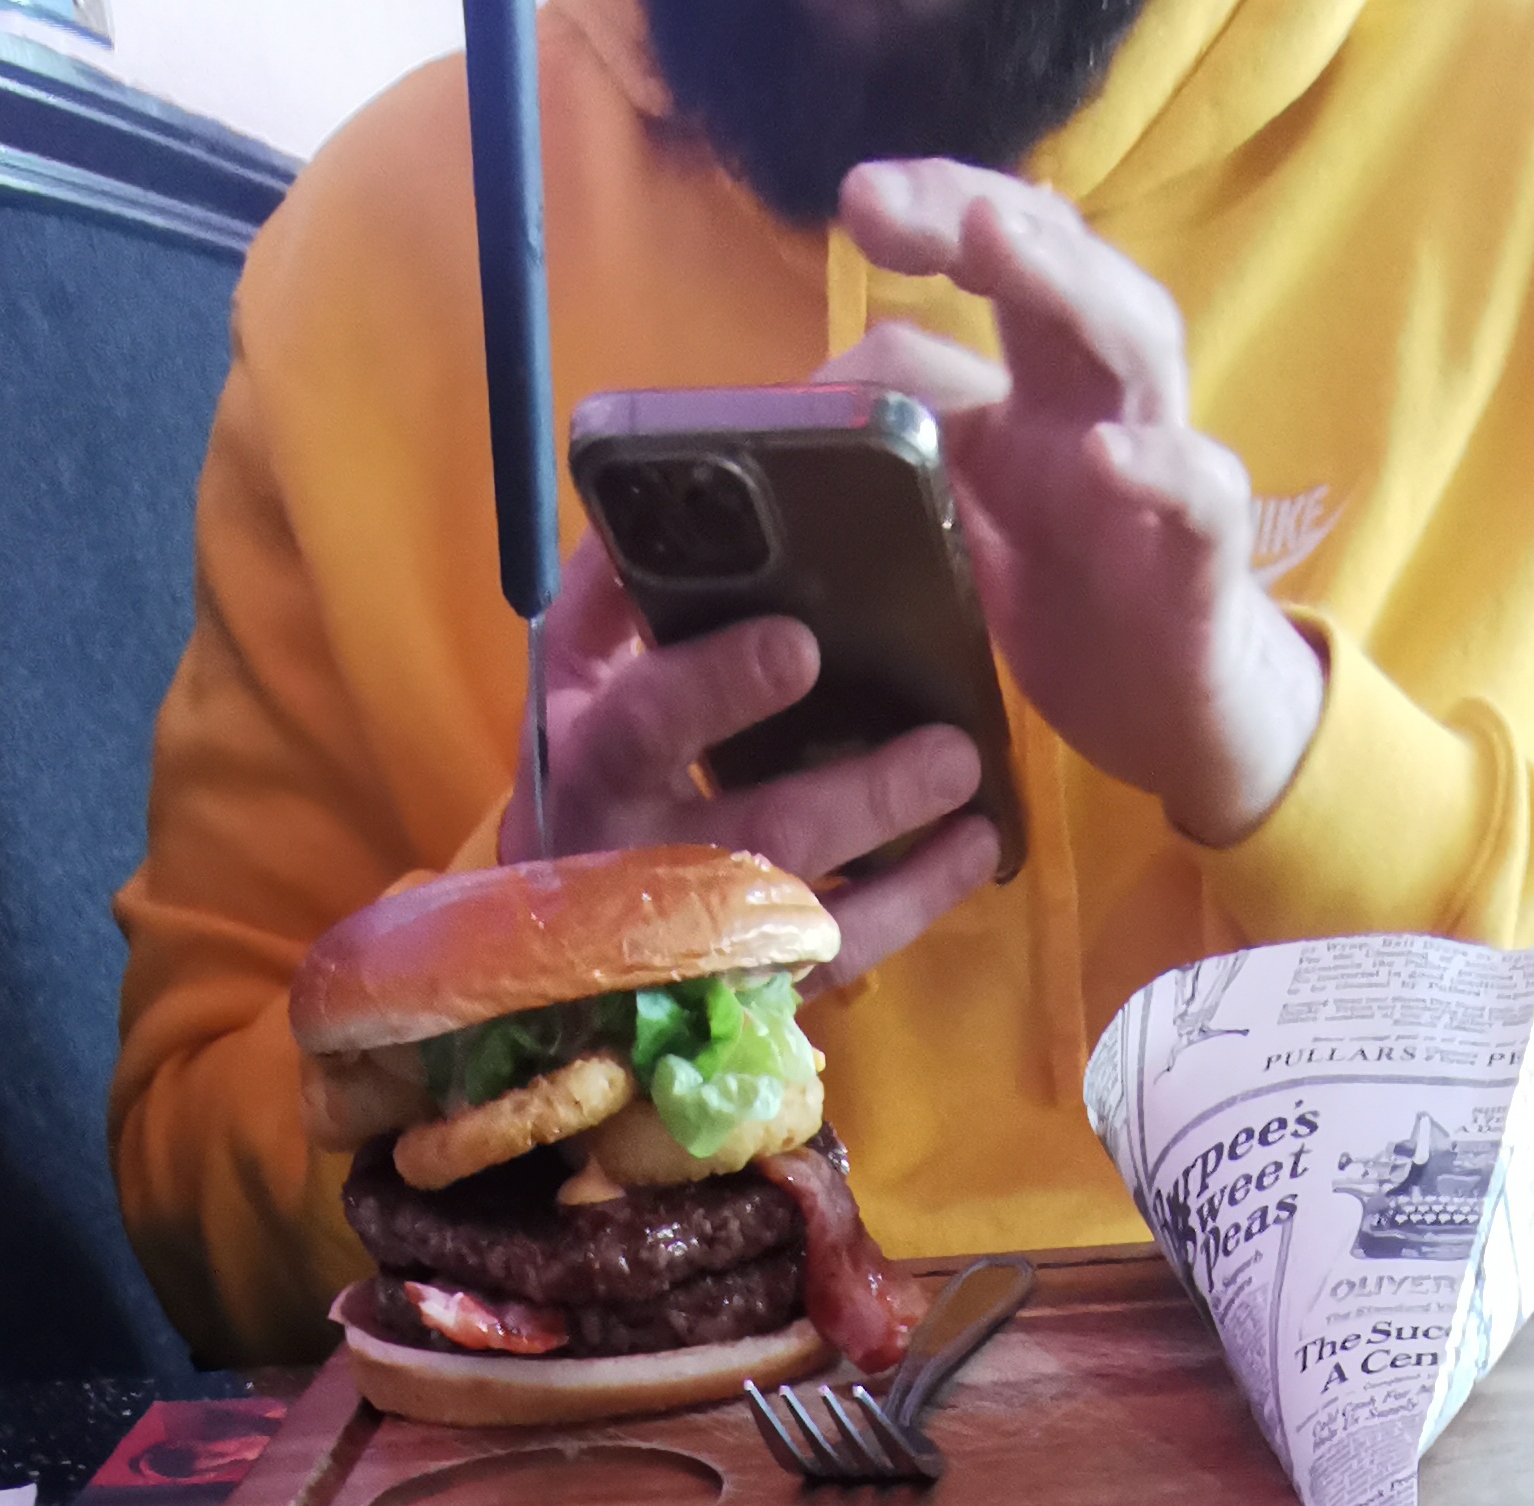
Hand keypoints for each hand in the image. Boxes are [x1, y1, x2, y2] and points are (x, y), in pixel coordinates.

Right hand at [496, 537, 997, 985]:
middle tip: (951, 753)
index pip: (650, 722)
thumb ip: (611, 594)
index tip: (801, 648)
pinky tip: (969, 859)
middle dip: (864, 798)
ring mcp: (703, 937)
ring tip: (982, 821)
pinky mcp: (748, 981)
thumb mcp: (569, 678)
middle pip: (763, 834)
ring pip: (815, 915)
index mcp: (596, 763)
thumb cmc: (577, 771)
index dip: (722, 685)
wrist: (552, 930)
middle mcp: (647, 859)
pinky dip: (911, 911)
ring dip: (910, 873)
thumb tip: (665, 496)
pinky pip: (839, 959)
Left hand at [835, 160, 1324, 850]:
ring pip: (1137, 342)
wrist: (1164, 710)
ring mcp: (1157, 473)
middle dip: (981, 215)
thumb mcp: (959, 519)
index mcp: (1036, 386)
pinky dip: (1160, 470)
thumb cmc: (1064, 598)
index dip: (936, 216)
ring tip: (998, 242)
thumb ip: (901, 452)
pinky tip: (1107, 454)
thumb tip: (802, 404)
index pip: (997, 263)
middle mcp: (1098, 403)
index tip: (860, 198)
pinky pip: (1200, 498)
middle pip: (1063, 271)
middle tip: (891, 200)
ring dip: (1068, 284)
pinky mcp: (1200, 560)